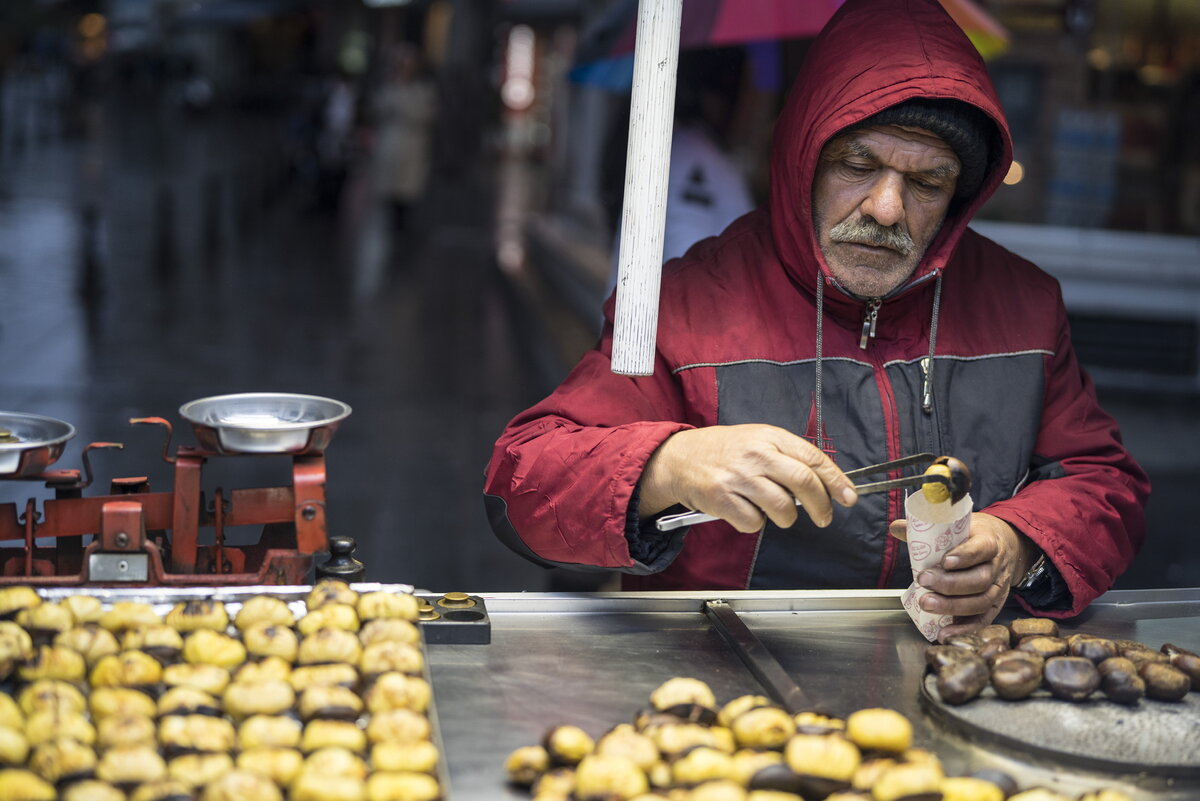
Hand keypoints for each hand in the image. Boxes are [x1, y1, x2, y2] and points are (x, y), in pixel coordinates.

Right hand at [638, 424, 857, 532]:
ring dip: (787, 519)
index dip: (836, 481)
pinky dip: (755, 524)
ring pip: (782, 508)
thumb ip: (788, 457)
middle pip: (803, 482)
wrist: (679, 458)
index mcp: (770, 437)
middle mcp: (756, 455)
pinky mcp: (722, 498)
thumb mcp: (758, 441)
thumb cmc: (724, 452)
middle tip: (824, 518)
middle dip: (821, 506)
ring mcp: (738, 477)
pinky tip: (746, 512)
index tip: (849, 497)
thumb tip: (824, 484)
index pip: (813, 458)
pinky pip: (753, 522)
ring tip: (778, 514)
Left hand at [890, 513, 1036, 639]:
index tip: (945, 561)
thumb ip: (928, 527)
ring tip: (927, 604)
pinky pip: (983, 620)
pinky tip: (945, 633)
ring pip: (981, 601)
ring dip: (953, 606)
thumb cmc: (974, 536)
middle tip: (924, 581)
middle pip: (980, 579)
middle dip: (950, 584)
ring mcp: (998, 588)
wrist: (1005, 544)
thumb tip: (895, 527)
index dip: (965, 556)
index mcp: (989, 541)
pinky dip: (964, 629)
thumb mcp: (959, 526)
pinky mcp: (995, 605)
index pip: (982, 548)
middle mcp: (997, 566)